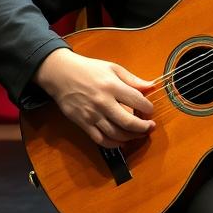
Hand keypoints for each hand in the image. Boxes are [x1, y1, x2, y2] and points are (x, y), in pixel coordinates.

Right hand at [33, 47, 155, 147]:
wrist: (61, 74)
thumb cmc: (89, 69)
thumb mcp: (113, 68)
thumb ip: (133, 80)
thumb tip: (152, 86)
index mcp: (112, 86)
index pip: (138, 101)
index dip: (148, 108)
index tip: (149, 110)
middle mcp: (103, 102)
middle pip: (128, 123)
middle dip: (143, 128)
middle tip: (150, 127)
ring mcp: (92, 114)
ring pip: (116, 134)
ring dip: (131, 137)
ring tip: (138, 134)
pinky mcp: (83, 123)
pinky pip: (100, 139)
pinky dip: (113, 144)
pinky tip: (121, 141)